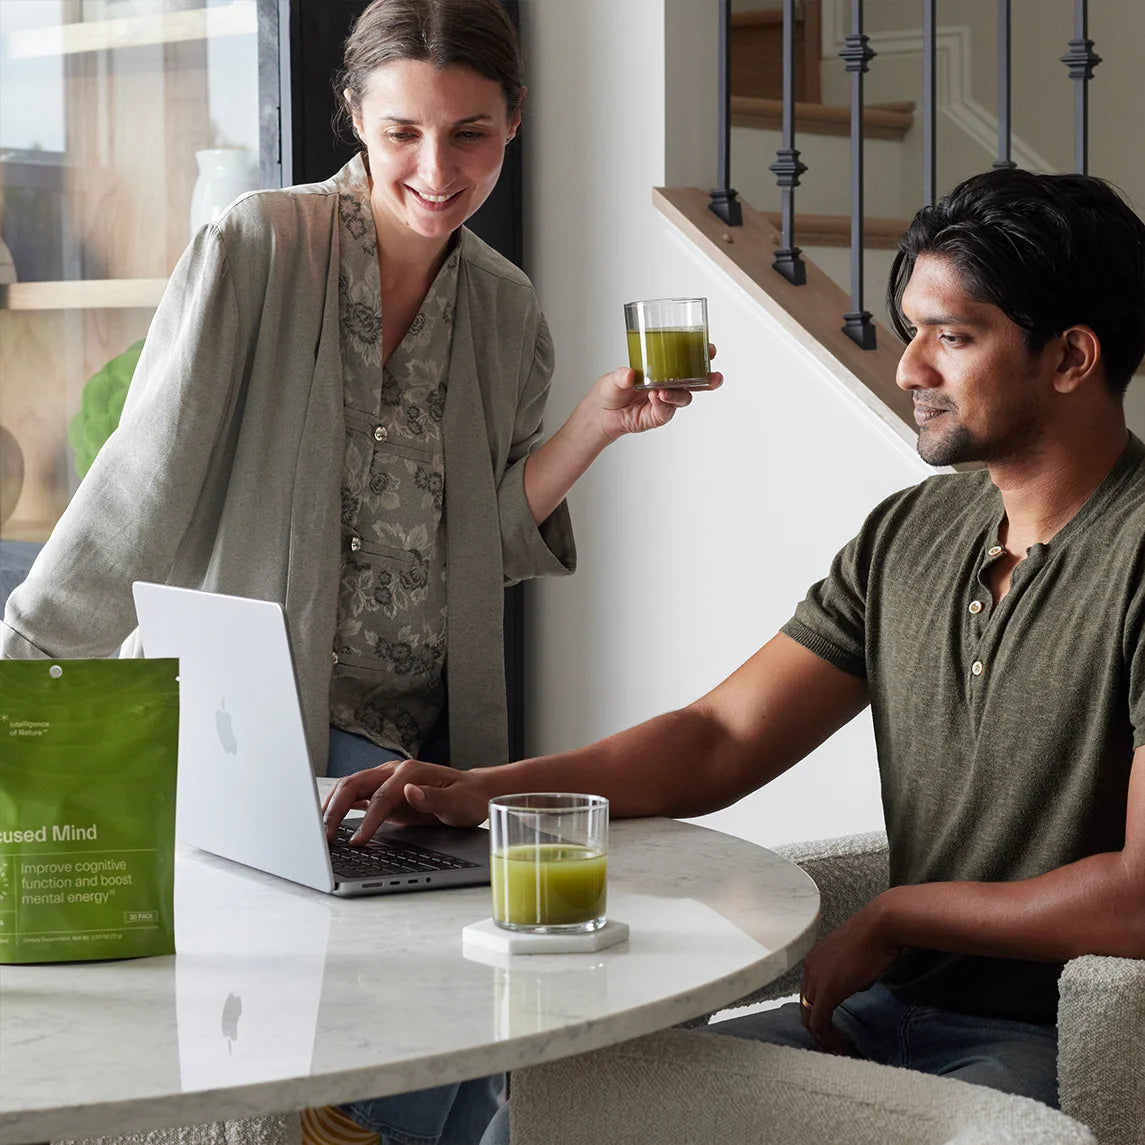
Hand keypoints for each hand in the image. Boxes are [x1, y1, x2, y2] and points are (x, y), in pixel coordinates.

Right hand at [321, 758, 490, 842]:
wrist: (474, 793)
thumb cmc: (468, 798)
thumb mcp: (458, 802)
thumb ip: (434, 798)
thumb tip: (409, 792)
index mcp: (410, 772)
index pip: (381, 797)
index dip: (368, 820)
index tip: (357, 841)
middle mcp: (394, 772)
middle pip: (354, 785)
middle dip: (336, 809)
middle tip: (325, 836)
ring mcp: (387, 780)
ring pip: (350, 787)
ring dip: (333, 806)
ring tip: (320, 830)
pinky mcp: (385, 792)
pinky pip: (358, 796)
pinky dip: (341, 807)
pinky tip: (330, 821)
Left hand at [591, 343, 721, 440]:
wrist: (601, 414)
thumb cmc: (612, 390)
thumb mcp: (613, 378)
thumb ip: (621, 376)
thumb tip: (628, 374)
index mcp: (663, 370)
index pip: (687, 361)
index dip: (701, 356)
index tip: (710, 350)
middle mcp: (668, 386)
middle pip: (696, 382)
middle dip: (707, 379)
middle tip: (713, 377)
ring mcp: (665, 402)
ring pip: (683, 398)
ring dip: (678, 394)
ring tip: (664, 391)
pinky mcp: (658, 416)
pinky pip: (666, 411)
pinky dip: (662, 404)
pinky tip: (655, 398)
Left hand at [798, 897, 900, 1054]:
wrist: (881, 927)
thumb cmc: (876, 937)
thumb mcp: (858, 959)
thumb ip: (850, 974)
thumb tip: (855, 986)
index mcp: (816, 959)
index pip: (809, 993)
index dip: (820, 1014)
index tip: (835, 1029)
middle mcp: (810, 968)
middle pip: (805, 1007)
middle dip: (818, 1029)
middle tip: (835, 1043)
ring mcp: (816, 978)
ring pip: (809, 1018)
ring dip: (823, 1037)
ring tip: (839, 1048)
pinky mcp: (827, 990)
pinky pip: (819, 1022)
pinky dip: (828, 1038)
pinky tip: (842, 1046)